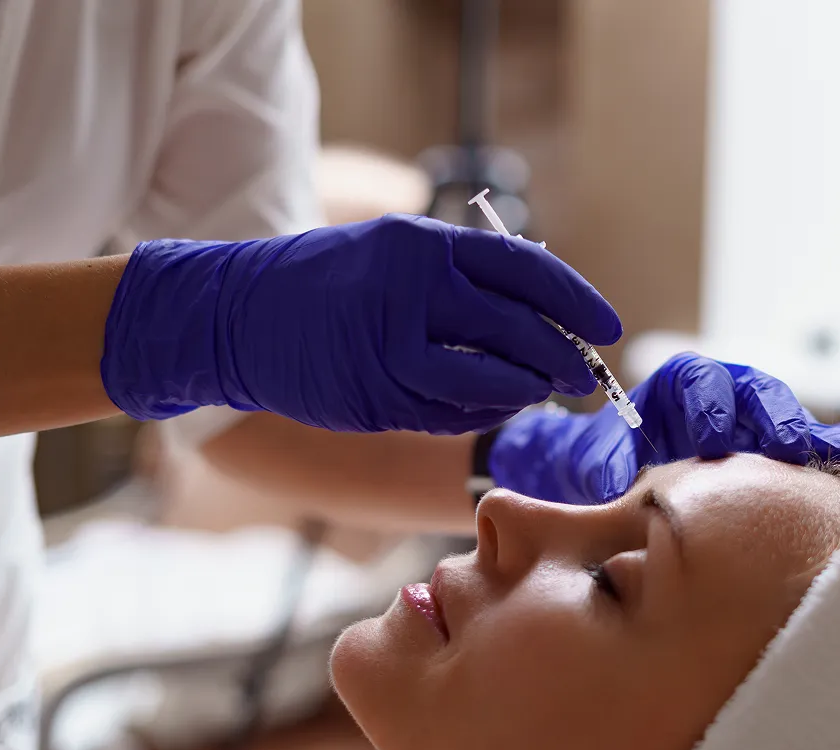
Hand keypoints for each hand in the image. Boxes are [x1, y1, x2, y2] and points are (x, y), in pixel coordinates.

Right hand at [101, 215, 620, 432]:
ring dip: (526, 392)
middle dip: (562, 359)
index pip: (525, 270)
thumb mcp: (394, 251)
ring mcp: (388, 348)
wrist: (233, 315)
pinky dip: (482, 413)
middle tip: (584, 374)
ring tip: (539, 389)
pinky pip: (450, 414)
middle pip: (518, 331)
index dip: (576, 302)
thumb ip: (461, 275)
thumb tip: (542, 308)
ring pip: (490, 384)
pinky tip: (493, 404)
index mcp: (422, 245)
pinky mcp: (372, 396)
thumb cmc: (327, 281)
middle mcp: (409, 291)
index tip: (607, 327)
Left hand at [489, 352, 839, 503]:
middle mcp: (729, 395)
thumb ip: (602, 463)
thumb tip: (611, 482)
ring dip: (812, 438)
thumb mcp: (596, 458)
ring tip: (834, 458)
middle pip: (758, 396)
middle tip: (784, 448)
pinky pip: (828, 440)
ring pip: (792, 421)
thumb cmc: (609, 460)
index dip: (710, 408)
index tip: (713, 439)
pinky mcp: (784, 450)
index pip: (701, 384)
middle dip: (773, 419)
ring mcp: (760, 422)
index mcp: (682, 385)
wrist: (623, 477)